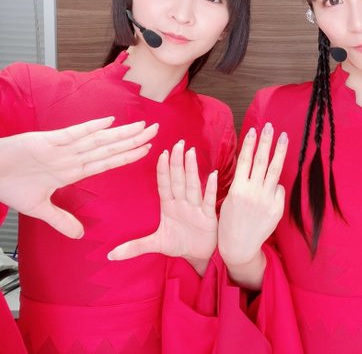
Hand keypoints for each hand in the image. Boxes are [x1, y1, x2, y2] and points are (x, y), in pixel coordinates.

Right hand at [0, 117, 157, 238]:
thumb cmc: (10, 184)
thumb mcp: (38, 208)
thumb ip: (61, 220)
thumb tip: (80, 235)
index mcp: (72, 170)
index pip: (107, 162)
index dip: (128, 155)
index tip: (147, 150)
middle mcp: (72, 156)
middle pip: (109, 147)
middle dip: (133, 140)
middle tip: (157, 130)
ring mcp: (62, 148)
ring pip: (97, 140)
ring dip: (120, 133)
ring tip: (141, 127)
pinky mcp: (47, 140)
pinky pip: (72, 134)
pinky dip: (90, 128)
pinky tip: (109, 122)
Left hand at [108, 140, 217, 275]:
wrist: (198, 256)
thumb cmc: (179, 244)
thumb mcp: (155, 245)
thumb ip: (135, 247)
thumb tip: (110, 256)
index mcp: (169, 207)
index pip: (165, 185)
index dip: (163, 170)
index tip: (162, 153)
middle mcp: (183, 204)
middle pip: (179, 180)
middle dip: (177, 162)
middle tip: (178, 143)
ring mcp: (196, 209)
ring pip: (193, 186)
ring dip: (192, 170)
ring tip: (190, 153)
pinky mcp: (208, 217)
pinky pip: (209, 201)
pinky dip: (211, 189)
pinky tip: (212, 175)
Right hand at [218, 123, 286, 270]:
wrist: (240, 246)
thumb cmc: (230, 221)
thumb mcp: (229, 199)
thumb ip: (242, 183)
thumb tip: (255, 167)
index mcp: (238, 189)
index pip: (246, 160)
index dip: (250, 144)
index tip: (254, 130)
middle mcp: (253, 193)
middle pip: (262, 161)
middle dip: (266, 142)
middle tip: (270, 126)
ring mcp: (267, 200)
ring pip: (275, 171)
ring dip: (279, 151)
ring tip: (283, 137)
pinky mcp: (277, 208)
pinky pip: (279, 189)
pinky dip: (275, 185)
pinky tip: (271, 187)